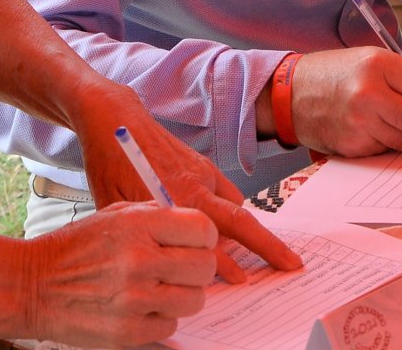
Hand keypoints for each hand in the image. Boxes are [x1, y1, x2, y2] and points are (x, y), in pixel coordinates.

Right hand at [18, 201, 219, 346]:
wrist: (33, 285)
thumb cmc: (76, 248)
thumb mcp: (114, 216)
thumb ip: (157, 216)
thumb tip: (196, 226)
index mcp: (138, 227)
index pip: (202, 229)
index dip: (204, 236)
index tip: (197, 241)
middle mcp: (139, 262)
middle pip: (205, 266)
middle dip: (198, 266)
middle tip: (182, 267)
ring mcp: (135, 301)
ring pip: (194, 300)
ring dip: (183, 294)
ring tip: (161, 288)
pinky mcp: (128, 333)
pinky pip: (171, 326)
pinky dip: (161, 319)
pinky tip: (142, 307)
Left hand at [75, 87, 299, 282]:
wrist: (115, 120)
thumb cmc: (110, 166)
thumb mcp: (119, 209)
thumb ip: (149, 234)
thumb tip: (172, 260)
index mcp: (171, 204)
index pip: (208, 244)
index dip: (226, 267)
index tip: (242, 282)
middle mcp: (193, 188)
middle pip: (241, 222)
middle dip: (268, 246)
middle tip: (291, 264)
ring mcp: (202, 173)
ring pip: (235, 207)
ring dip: (249, 230)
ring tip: (265, 250)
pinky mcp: (203, 162)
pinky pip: (228, 191)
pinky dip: (233, 209)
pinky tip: (230, 223)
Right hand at [289, 46, 401, 157]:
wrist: (292, 93)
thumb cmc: (337, 73)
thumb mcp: (371, 59)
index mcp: (378, 65)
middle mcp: (369, 93)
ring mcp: (360, 122)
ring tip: (394, 120)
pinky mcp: (353, 145)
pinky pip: (387, 150)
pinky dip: (387, 142)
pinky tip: (374, 128)